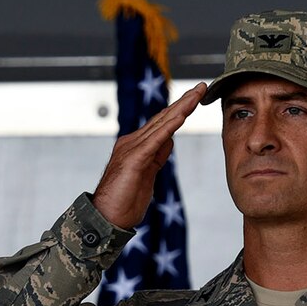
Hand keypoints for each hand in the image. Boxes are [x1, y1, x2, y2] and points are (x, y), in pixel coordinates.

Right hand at [92, 82, 205, 228]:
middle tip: (201, 87)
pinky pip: (156, 138)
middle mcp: (132, 143)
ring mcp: (132, 149)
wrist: (105, 218)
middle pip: (163, 118)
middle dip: (183, 102)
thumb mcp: (147, 175)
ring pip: (162, 123)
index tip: (195, 98)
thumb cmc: (123, 202)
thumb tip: (169, 141)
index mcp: (136, 147)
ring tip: (197, 94)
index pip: (161, 124)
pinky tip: (182, 115)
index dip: (179, 111)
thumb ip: (157, 157)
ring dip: (181, 107)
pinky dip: (170, 125)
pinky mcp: (134, 159)